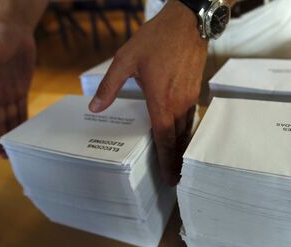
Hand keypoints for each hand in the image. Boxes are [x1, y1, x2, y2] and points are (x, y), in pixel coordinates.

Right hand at [0, 22, 35, 156]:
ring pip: (10, 118)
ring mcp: (6, 92)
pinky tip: (27, 133)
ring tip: (18, 150)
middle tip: (9, 159)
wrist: (13, 28)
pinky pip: (21, 109)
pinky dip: (23, 121)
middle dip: (2, 139)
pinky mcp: (18, 88)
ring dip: (12, 133)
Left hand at [89, 0, 207, 184]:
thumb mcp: (125, 60)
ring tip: (178, 162)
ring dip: (182, 147)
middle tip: (174, 178)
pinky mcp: (194, 90)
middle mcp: (178, 103)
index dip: (167, 161)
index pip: (165, 139)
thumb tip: (95, 108)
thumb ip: (109, 86)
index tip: (170, 178)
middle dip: (176, 160)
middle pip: (178, 139)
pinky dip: (186, 130)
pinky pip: (191, 117)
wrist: (186, 23)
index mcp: (161, 101)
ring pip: (186, 129)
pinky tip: (182, 134)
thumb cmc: (156, 39)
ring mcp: (189, 97)